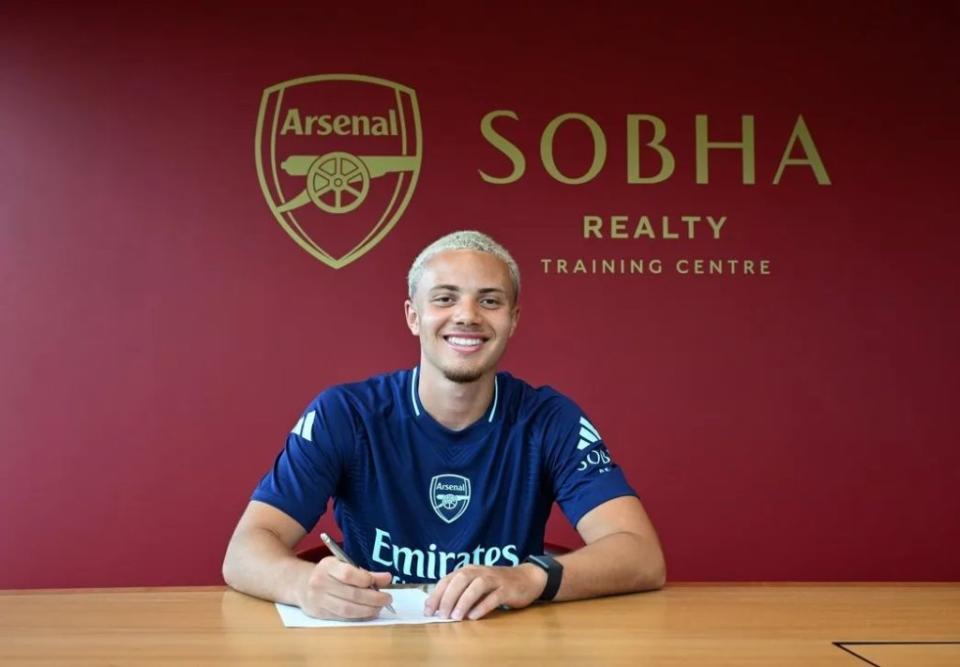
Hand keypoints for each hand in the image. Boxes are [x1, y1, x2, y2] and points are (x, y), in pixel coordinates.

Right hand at [296, 556, 393, 619]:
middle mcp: (320, 583)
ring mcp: (318, 600)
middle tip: (387, 599)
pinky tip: (367, 614)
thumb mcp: (343, 565)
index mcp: (327, 566)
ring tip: (379, 608)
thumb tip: (387, 578)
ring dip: (367, 610)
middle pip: (351, 594)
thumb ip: (366, 573)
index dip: (366, 579)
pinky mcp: (319, 614)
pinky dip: (357, 617)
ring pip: (347, 609)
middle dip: (373, 599)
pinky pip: (342, 618)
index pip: (348, 574)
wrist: (299, 584)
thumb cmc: (328, 573)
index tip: (382, 581)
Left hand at [424, 564, 546, 620]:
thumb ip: (460, 592)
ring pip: (477, 586)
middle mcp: (480, 572)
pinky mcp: (507, 589)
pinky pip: (494, 597)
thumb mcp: (476, 584)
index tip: (428, 610)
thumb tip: (439, 607)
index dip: (437, 594)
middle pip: (461, 579)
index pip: (449, 579)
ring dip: (464, 601)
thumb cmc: (497, 584)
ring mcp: (495, 579)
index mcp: (469, 570)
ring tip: (455, 617)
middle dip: (448, 597)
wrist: (527, 578)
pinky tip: (474, 616)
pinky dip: (482, 606)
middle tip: (442, 614)